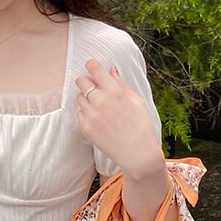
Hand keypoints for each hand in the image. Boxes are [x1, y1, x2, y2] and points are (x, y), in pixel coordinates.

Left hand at [74, 58, 161, 178]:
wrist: (139, 154)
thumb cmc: (141, 126)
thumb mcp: (137, 101)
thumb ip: (121, 84)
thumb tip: (110, 71)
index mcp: (114, 91)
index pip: (93, 68)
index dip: (92, 66)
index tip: (93, 68)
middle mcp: (100, 101)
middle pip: (81, 81)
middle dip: (87, 82)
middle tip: (95, 88)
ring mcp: (91, 115)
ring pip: (79, 97)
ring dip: (86, 99)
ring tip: (100, 108)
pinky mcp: (86, 128)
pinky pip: (79, 113)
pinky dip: (86, 114)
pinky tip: (98, 120)